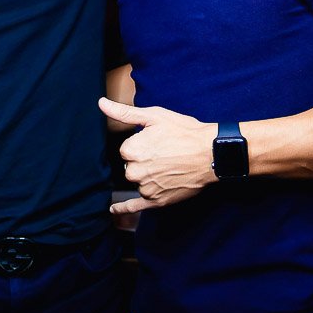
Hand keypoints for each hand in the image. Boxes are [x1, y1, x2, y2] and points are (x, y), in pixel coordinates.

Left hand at [99, 98, 216, 212]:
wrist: (211, 154)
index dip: (141, 144)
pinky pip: (135, 206)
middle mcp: (135, 171)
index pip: (126, 149)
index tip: (156, 142)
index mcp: (131, 150)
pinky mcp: (157, 201)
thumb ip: (124, 112)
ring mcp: (146, 188)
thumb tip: (101, 103)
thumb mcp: (154, 116)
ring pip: (137, 181)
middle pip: (130, 166)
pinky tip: (114, 209)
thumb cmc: (184, 132)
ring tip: (167, 167)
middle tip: (164, 154)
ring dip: (145, 176)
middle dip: (142, 160)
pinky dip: (123, 208)